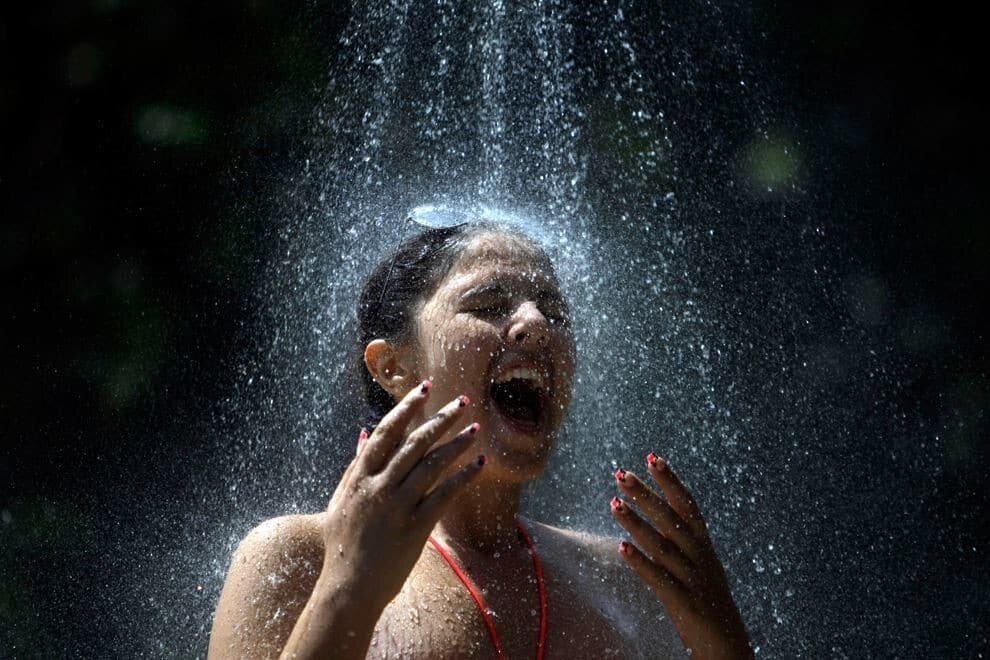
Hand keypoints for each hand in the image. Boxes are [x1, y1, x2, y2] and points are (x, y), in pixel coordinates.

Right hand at [321, 380, 484, 609]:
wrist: (348, 588)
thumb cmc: (343, 545)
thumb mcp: (341, 501)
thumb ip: (355, 466)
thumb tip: (365, 434)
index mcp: (359, 477)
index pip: (387, 432)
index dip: (407, 407)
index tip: (425, 387)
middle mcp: (378, 487)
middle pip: (415, 442)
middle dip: (441, 418)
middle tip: (463, 400)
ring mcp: (397, 506)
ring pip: (433, 464)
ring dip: (457, 442)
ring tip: (475, 426)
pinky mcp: (415, 527)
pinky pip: (445, 494)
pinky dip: (463, 475)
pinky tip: (479, 462)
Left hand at [610, 455, 752, 659]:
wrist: (729, 647)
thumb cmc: (707, 602)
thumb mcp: (701, 565)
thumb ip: (682, 540)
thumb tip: (658, 511)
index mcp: (704, 546)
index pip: (687, 505)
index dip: (671, 481)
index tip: (652, 457)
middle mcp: (701, 558)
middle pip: (671, 520)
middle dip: (646, 494)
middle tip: (620, 474)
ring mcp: (694, 580)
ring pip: (663, 546)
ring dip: (637, 522)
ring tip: (613, 502)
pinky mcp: (685, 604)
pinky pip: (660, 580)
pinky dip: (641, 563)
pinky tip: (620, 548)